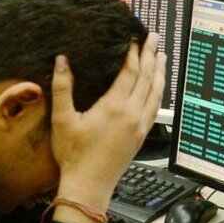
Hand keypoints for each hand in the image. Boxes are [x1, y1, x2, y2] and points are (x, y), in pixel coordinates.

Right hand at [51, 33, 165, 213]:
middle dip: (150, 55)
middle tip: (154, 37)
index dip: (132, 53)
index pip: (129, 72)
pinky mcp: (142, 136)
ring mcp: (140, 126)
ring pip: (155, 93)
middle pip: (147, 78)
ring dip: (159, 72)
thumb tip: (62, 61)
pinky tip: (158, 88)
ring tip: (162, 56)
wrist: (90, 185)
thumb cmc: (74, 155)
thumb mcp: (63, 120)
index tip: (133, 37)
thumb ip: (62, 88)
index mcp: (115, 107)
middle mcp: (132, 114)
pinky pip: (155, 108)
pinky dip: (159, 93)